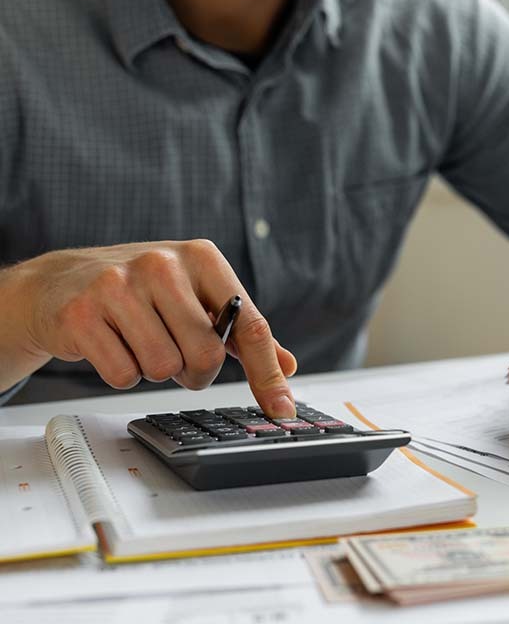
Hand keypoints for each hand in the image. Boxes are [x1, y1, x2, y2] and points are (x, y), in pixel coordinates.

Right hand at [0, 241, 297, 416]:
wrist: (60, 281)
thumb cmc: (142, 291)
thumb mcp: (197, 296)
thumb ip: (243, 331)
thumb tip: (287, 365)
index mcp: (202, 258)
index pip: (249, 326)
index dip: (267, 374)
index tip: (282, 410)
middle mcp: (162, 264)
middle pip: (206, 355)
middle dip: (195, 370)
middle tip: (176, 354)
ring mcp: (119, 286)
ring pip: (164, 368)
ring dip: (156, 370)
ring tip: (140, 342)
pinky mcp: (82, 313)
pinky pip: (123, 374)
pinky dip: (123, 373)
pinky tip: (113, 345)